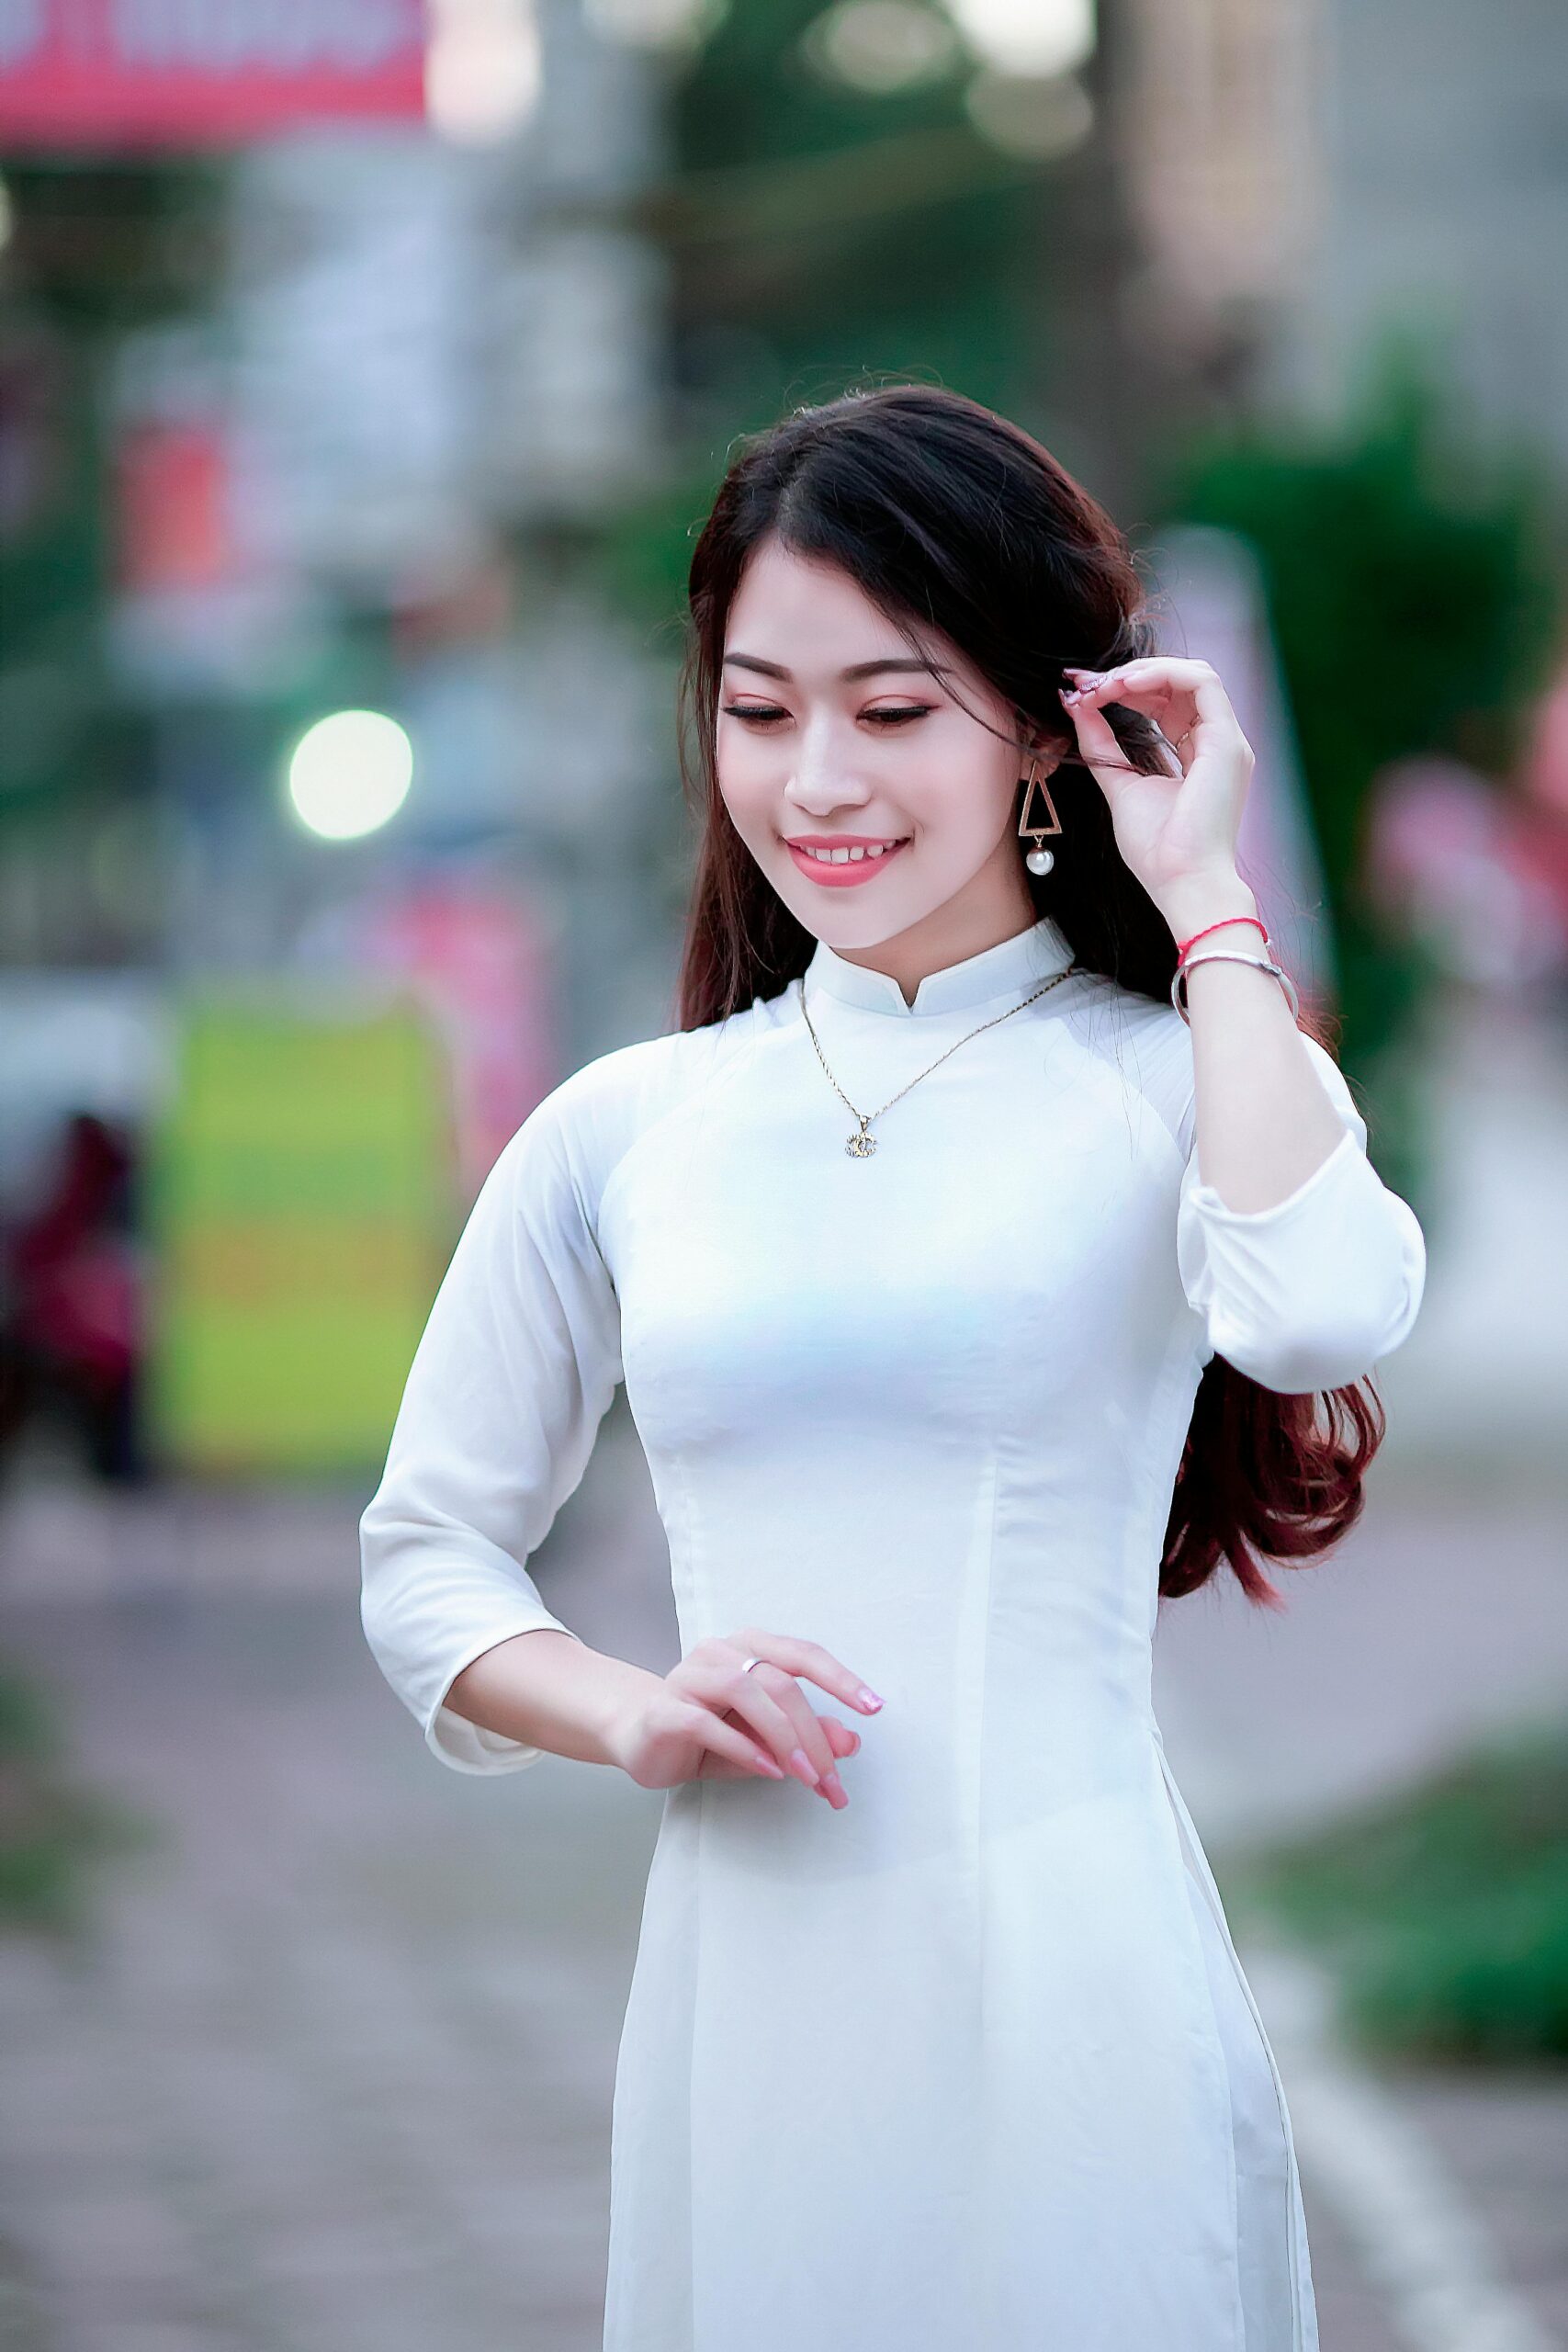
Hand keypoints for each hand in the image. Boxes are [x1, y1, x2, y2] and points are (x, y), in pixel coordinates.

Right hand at [602, 1629, 882, 1809]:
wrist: (639, 1737)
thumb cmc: (708, 1732)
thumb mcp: (765, 1737)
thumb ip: (805, 1735)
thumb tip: (851, 1742)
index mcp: (750, 1646)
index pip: (803, 1654)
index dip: (841, 1678)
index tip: (874, 1707)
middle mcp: (720, 1651)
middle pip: (781, 1682)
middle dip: (814, 1734)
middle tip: (834, 1780)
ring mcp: (689, 1676)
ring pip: (747, 1690)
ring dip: (784, 1737)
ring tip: (807, 1776)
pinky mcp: (665, 1709)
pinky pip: (707, 1722)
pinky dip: (744, 1748)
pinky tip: (769, 1771)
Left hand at [1057, 656, 1254, 917]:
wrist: (1182, 882)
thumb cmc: (1157, 851)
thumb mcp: (1120, 786)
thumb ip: (1102, 747)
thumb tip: (1077, 708)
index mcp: (1196, 754)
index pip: (1165, 703)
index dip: (1125, 690)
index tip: (1083, 692)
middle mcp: (1216, 743)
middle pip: (1177, 685)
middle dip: (1129, 677)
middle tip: (1087, 685)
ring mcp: (1226, 741)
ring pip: (1192, 675)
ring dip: (1144, 672)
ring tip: (1105, 685)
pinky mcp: (1227, 742)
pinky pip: (1201, 682)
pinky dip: (1162, 674)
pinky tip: (1125, 686)